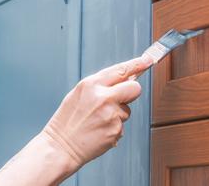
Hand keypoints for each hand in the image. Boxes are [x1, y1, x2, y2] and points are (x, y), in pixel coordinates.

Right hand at [41, 55, 153, 170]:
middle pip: (134, 88)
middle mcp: (103, 97)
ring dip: (117, 114)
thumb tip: (122, 79)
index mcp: (91, 84)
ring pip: (127, 110)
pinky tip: (99, 130)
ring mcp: (111, 114)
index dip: (137, 64)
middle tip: (121, 99)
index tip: (147, 60)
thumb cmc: (67, 122)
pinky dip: (113, 128)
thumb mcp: (79, 94)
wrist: (60, 147)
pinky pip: (122, 125)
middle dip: (131, 92)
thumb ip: (100, 85)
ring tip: (98, 120)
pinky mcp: (116, 130)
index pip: (121, 70)